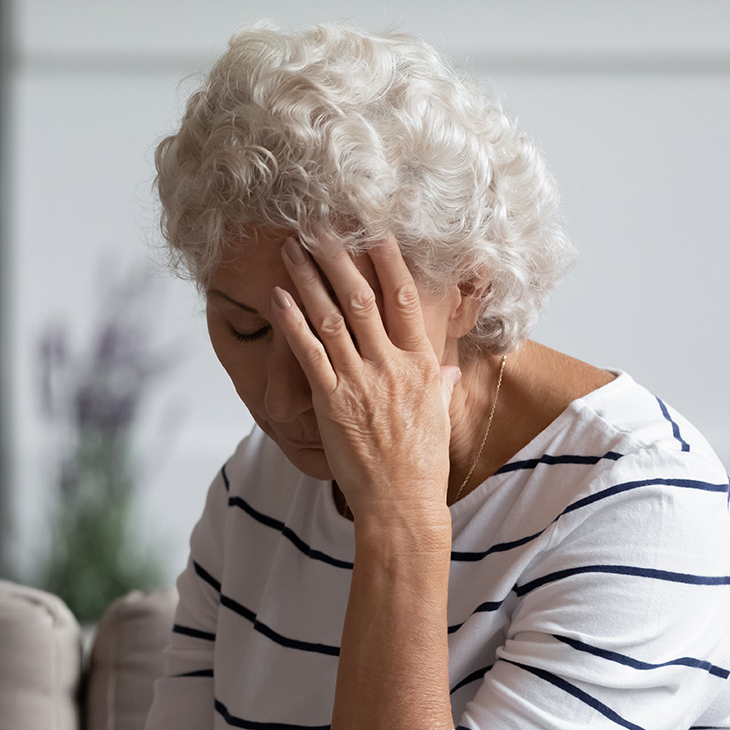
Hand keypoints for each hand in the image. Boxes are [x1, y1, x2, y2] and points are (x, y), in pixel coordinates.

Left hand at [270, 233, 459, 519]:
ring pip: (331, 317)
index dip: (388, 260)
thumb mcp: (439, 416)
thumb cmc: (421, 465)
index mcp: (421, 364)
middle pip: (362, 297)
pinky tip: (277, 298)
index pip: (405, 299)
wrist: (402, 503)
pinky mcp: (332, 402)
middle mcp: (391, 365)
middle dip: (338, 257)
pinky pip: (308, 354)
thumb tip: (451, 371)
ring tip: (292, 249)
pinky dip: (292, 322)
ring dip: (309, 279)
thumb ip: (441, 386)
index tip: (373, 230)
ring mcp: (361, 382)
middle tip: (317, 226)